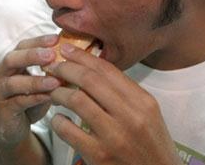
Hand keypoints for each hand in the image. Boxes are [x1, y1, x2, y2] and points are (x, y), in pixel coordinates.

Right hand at [0, 35, 60, 149]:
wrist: (14, 129)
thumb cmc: (30, 102)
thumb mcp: (42, 84)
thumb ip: (53, 71)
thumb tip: (77, 58)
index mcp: (10, 64)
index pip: (21, 46)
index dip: (38, 41)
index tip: (56, 38)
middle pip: (11, 59)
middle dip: (32, 55)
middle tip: (52, 55)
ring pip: (13, 82)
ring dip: (35, 80)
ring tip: (55, 81)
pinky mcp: (2, 110)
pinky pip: (18, 102)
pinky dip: (35, 98)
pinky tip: (50, 97)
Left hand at [45, 44, 180, 164]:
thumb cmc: (150, 147)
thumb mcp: (148, 116)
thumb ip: (125, 94)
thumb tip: (93, 69)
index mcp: (144, 102)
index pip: (108, 70)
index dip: (82, 56)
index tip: (66, 50)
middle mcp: (131, 116)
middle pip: (89, 80)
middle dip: (66, 69)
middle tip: (53, 68)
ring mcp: (114, 136)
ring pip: (76, 100)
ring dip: (58, 93)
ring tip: (53, 93)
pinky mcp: (98, 155)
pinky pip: (67, 129)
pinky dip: (58, 121)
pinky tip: (59, 120)